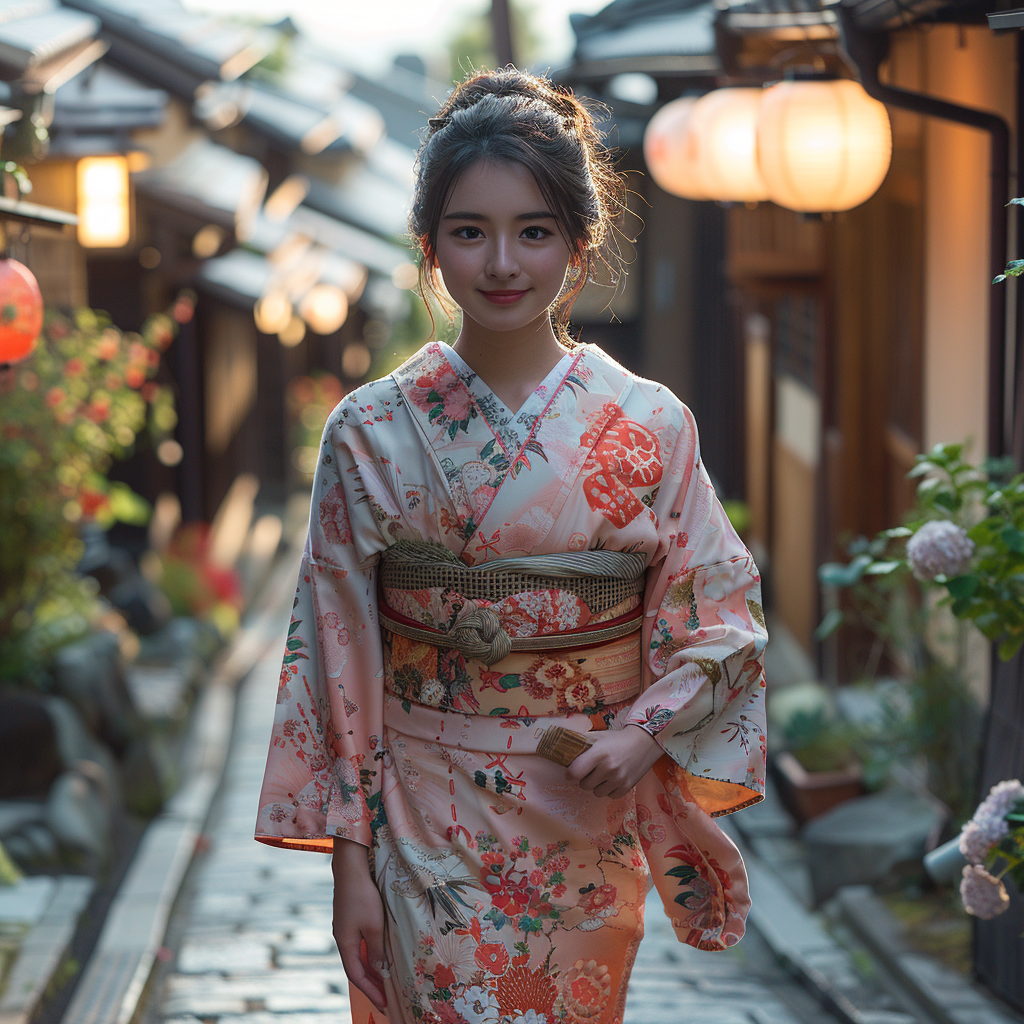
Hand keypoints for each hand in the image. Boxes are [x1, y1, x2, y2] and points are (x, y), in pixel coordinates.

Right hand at [332, 838, 387, 1014]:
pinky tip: (377, 956)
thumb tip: (380, 969)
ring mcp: (343, 929)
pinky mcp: (348, 920)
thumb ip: (377, 949)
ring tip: (384, 982)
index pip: (357, 976)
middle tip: (385, 999)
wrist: (350, 870)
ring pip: (357, 957)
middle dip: (370, 985)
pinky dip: (368, 956)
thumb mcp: (374, 926)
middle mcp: (341, 939)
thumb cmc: (363, 897)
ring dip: (369, 970)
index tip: (383, 1004)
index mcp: (345, 944)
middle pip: (355, 968)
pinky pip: (358, 945)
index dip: (370, 991)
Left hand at [566, 725, 663, 798]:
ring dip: (596, 785)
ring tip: (603, 774)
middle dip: (585, 779)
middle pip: (584, 785)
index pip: (574, 773)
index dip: (570, 774)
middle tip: (591, 770)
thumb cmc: (617, 739)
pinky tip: (612, 779)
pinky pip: (609, 796)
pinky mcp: (627, 787)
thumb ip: (581, 743)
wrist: (644, 743)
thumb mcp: (598, 737)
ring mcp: (619, 779)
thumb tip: (561, 748)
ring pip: (596, 793)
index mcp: (599, 753)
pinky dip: (608, 789)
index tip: (571, 773)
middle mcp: (609, 768)